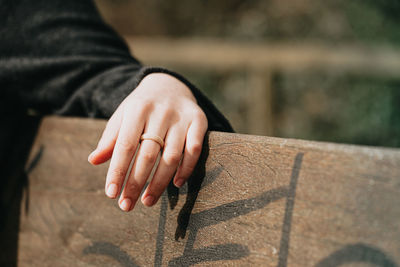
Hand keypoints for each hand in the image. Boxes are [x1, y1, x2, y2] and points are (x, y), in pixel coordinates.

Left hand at [88, 73, 207, 210]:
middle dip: (136, 183)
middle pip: (148, 154)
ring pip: (171, 156)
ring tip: (148, 201)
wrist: (169, 84)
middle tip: (127, 205)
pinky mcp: (199, 121)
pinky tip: (176, 184)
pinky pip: (194, 149)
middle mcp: (160, 112)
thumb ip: (110, 138)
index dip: (118, 171)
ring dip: (160, 183)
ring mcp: (181, 117)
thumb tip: (93, 161)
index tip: (111, 193)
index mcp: (137, 109)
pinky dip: (186, 168)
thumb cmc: (141, 108)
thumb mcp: (123, 116)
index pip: (125, 145)